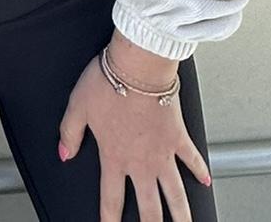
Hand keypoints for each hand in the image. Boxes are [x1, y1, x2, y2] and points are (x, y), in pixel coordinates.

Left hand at [58, 41, 210, 221]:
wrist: (139, 64)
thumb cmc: (108, 80)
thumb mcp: (78, 106)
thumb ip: (70, 132)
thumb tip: (64, 153)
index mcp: (114, 156)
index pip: (110, 199)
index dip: (109, 220)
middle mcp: (140, 161)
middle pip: (148, 207)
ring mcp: (162, 152)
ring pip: (175, 194)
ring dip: (181, 214)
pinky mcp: (178, 136)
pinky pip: (192, 159)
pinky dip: (200, 172)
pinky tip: (206, 183)